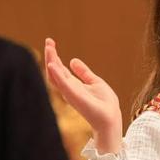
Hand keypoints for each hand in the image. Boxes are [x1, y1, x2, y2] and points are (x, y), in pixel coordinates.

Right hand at [44, 38, 121, 153]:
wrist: (110, 118)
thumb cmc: (104, 104)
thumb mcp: (95, 82)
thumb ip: (84, 72)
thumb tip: (73, 60)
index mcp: (72, 85)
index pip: (59, 69)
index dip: (54, 56)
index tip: (51, 42)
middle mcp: (68, 88)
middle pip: (54, 70)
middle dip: (51, 56)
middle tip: (48, 41)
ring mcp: (69, 92)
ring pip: (55, 75)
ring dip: (51, 61)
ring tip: (49, 47)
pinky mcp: (73, 96)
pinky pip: (62, 84)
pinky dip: (56, 74)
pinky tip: (52, 64)